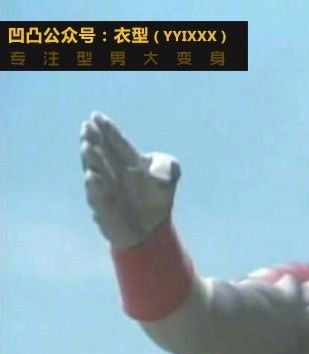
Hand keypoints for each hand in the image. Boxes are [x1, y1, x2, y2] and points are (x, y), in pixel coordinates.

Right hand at [80, 112, 179, 248]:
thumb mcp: (169, 176)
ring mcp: (105, 190)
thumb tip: (154, 168)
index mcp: (128, 161)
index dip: (107, 129)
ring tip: (88, 146)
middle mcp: (112, 172)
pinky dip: (95, 187)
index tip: (96, 116)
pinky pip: (98, 197)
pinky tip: (92, 176)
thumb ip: (167, 165)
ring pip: (96, 171)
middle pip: (101, 153)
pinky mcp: (103, 209)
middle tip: (87, 128)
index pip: (116, 142)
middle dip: (93, 140)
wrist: (151, 229)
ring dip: (92, 159)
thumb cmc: (156, 198)